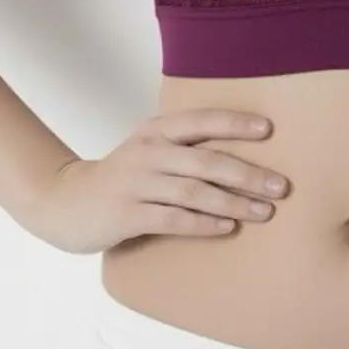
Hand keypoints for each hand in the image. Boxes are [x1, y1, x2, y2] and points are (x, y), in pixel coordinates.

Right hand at [24, 108, 288, 254]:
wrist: (67, 202)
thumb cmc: (124, 175)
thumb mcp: (150, 149)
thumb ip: (185, 146)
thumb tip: (244, 152)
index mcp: (156, 129)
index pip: (201, 120)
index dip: (235, 123)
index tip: (270, 129)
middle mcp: (148, 151)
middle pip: (206, 160)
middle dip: (248, 173)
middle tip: (281, 186)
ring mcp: (136, 183)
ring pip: (194, 192)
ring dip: (234, 203)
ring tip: (265, 212)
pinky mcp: (127, 215)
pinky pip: (173, 219)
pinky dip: (203, 224)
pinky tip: (228, 228)